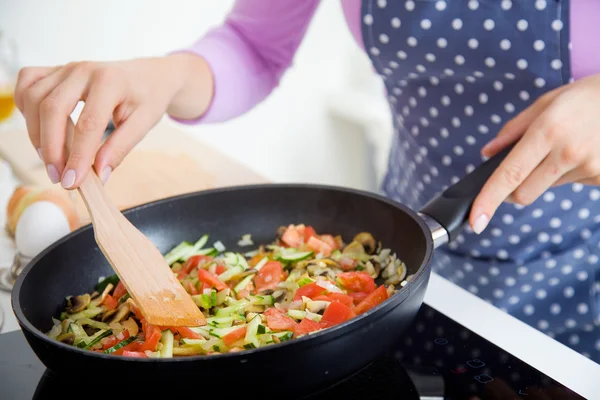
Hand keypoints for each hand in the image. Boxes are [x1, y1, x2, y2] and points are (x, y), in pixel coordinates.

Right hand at [14, 53, 212, 188]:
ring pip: (33, 98)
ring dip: (36, 133)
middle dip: (51, 148)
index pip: (88, 123)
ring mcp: (65, 68)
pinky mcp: (54, 71)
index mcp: (110, 81)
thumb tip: (99, 174)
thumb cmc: (147, 98)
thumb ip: (121, 147)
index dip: (78, 156)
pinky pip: (26, 86)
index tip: (73, 182)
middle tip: (58, 177)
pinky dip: (25, 109)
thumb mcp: (144, 123)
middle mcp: (83, 70)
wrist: (148, 75)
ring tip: (52, 159)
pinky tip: (40, 130)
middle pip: (52, 109)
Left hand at [468, 74, 599, 233]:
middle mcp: (568, 153)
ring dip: (548, 174)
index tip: (476, 222)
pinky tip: (584, 149)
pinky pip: (573, 184)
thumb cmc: (587, 97)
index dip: (488, 200)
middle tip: (524, 164)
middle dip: (513, 187)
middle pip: (523, 193)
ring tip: (568, 144)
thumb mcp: (548, 102)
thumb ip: (514, 130)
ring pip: (548, 187)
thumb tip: (487, 153)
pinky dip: (570, 172)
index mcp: (548, 131)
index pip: (509, 174)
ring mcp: (590, 168)